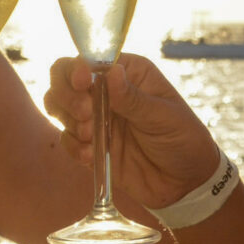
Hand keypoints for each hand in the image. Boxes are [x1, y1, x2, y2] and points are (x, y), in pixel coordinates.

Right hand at [43, 54, 221, 211]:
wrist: (185, 183)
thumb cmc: (183, 139)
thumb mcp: (163, 117)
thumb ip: (133, 98)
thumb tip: (112, 72)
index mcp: (128, 73)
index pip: (90, 59)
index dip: (78, 68)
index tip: (83, 84)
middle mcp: (106, 91)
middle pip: (64, 79)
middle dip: (66, 95)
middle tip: (85, 114)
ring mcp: (96, 118)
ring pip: (58, 107)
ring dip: (68, 120)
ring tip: (90, 137)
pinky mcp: (90, 145)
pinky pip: (66, 139)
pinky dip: (73, 147)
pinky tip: (92, 156)